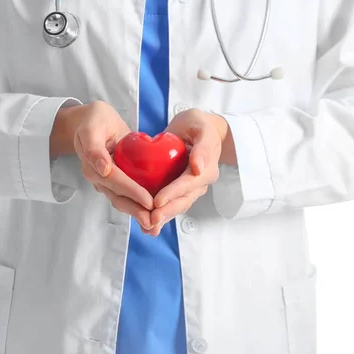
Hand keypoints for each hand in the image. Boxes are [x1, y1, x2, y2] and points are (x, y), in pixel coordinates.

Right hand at [51, 101, 153, 230]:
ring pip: (123, 201)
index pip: (115, 181)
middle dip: (137, 211)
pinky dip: (139, 207)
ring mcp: (107, 182)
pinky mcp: (117, 182)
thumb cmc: (93, 120)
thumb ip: (94, 147)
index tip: (149, 202)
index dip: (132, 192)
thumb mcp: (92, 127)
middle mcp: (99, 177)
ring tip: (155, 226)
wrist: (92, 122)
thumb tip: (102, 169)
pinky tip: (154, 216)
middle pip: (119, 198)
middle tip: (154, 223)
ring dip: (138, 214)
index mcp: (92, 165)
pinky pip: (128, 196)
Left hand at [148, 109, 228, 235]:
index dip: (173, 193)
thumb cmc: (198, 125)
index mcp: (207, 169)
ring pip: (176, 206)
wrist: (196, 129)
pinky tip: (146, 225)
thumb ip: (203, 147)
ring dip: (163, 218)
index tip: (157, 201)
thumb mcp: (202, 129)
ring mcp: (190, 189)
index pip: (189, 184)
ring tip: (147, 227)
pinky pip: (170, 204)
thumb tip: (198, 167)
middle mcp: (200, 182)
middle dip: (166, 212)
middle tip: (150, 221)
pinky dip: (159, 214)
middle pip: (183, 200)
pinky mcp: (179, 190)